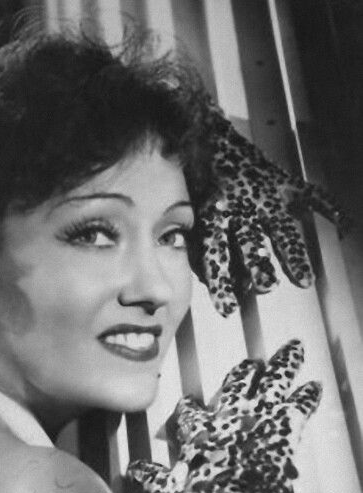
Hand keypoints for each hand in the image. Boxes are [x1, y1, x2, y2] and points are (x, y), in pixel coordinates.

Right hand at [127, 340, 321, 492]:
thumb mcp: (168, 491)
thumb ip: (151, 477)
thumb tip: (130, 471)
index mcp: (198, 430)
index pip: (189, 410)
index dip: (188, 407)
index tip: (188, 404)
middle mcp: (227, 416)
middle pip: (236, 383)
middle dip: (244, 372)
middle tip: (250, 365)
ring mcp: (257, 417)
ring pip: (272, 380)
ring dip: (284, 364)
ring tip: (294, 349)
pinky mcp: (283, 427)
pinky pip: (299, 405)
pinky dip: (308, 397)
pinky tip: (315, 386)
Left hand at [195, 109, 348, 315]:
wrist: (209, 136)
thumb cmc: (198, 184)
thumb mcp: (192, 214)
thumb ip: (201, 247)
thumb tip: (214, 283)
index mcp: (214, 214)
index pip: (216, 253)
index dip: (221, 282)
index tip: (227, 310)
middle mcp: (241, 206)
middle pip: (251, 242)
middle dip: (259, 265)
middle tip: (266, 286)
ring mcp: (266, 195)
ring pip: (282, 228)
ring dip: (292, 255)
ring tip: (303, 280)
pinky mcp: (284, 183)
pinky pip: (313, 197)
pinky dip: (332, 210)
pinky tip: (348, 228)